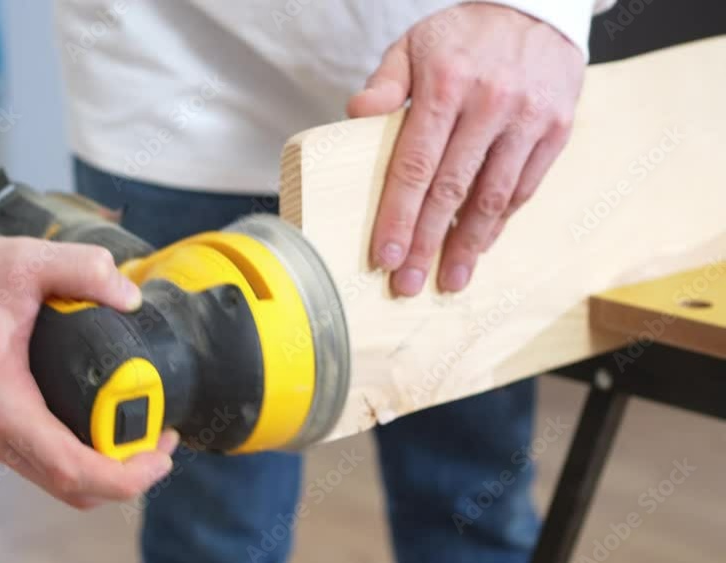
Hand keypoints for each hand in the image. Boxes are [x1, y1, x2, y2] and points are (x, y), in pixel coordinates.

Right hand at [0, 238, 177, 508]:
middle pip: (69, 486)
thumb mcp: (25, 260)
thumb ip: (83, 268)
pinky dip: (79, 457)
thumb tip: (130, 296)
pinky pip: (40, 462)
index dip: (123, 475)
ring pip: (55, 479)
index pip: (69, 468)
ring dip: (103, 469)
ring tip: (141, 432)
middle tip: (161, 440)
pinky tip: (104, 424)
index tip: (160, 455)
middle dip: (125, 475)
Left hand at [347, 3, 584, 295]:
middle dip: (427, 244)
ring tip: (449, 280)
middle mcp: (490, 103)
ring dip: (468, 246)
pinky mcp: (557, 129)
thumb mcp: (414, 44)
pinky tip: (479, 245)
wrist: (538, 7)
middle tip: (406, 285)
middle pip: (451, 190)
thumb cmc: (464, 35)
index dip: (398, 215)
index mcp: (446, 84)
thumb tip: (355, 115)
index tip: (385, 255)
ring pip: (493, 197)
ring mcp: (528, 118)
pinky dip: (500, 222)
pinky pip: (524, 187)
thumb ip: (384, 82)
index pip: (415, 164)